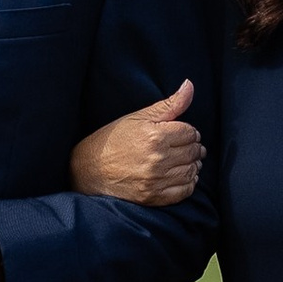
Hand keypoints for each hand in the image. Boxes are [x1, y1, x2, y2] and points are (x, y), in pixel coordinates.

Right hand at [70, 79, 203, 207]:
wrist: (89, 168)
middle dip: (193, 148)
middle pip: (193, 152)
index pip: (191, 133)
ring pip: (191, 171)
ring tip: (184, 161)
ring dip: (193, 165)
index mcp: (156, 136)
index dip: (190, 132)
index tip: (184, 134)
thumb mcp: (139, 117)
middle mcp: (158, 159)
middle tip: (186, 147)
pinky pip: (184, 191)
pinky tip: (181, 176)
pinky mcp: (153, 197)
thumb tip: (190, 84)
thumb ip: (169, 104)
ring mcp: (155, 180)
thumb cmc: (114, 138)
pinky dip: (188, 183)